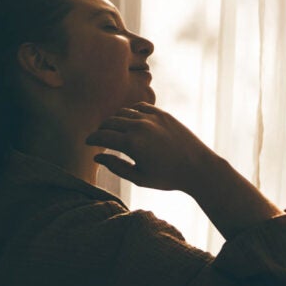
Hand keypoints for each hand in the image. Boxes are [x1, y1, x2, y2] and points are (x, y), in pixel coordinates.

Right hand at [85, 104, 222, 192]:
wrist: (198, 167)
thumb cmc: (168, 177)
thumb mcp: (139, 178)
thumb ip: (115, 166)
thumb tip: (97, 156)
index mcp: (132, 143)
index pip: (102, 136)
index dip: (91, 139)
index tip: (87, 143)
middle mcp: (140, 126)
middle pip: (110, 122)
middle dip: (101, 130)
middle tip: (98, 137)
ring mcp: (152, 117)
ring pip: (123, 113)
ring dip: (114, 121)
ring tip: (113, 130)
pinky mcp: (162, 114)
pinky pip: (139, 107)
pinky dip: (130, 113)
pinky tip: (130, 122)